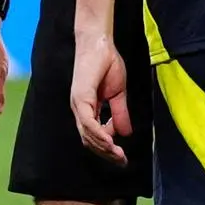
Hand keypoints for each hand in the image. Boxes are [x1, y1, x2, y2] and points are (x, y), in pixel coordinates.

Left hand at [70, 31, 131, 165]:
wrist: (100, 42)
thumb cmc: (107, 63)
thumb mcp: (118, 93)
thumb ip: (119, 113)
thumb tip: (126, 133)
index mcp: (87, 109)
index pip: (94, 136)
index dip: (107, 148)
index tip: (122, 156)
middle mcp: (79, 109)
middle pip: (89, 140)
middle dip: (106, 153)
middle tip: (122, 161)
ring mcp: (78, 104)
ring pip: (87, 134)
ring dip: (103, 147)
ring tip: (118, 155)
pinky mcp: (81, 97)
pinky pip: (88, 122)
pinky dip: (99, 134)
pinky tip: (110, 142)